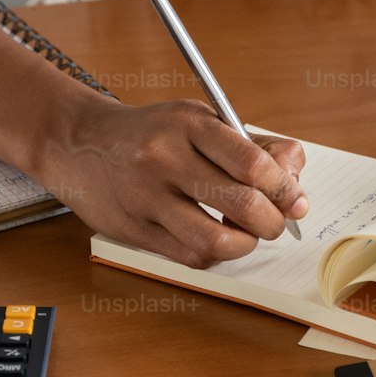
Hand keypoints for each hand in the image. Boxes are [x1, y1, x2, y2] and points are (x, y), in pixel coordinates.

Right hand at [39, 96, 308, 266]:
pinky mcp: (132, 230)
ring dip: (246, 244)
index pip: (252, 162)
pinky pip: (190, 257)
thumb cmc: (153, 132)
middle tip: (277, 221)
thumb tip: (295, 180)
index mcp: (188, 124)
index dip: (285, 187)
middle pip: (242, 204)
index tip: (295, 199)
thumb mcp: (201, 119)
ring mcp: (146, 198)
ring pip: (216, 241)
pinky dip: (215, 254)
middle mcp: (164, 159)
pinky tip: (217, 238)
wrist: (80, 142)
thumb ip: (252, 145)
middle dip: (273, 221)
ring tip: (248, 233)